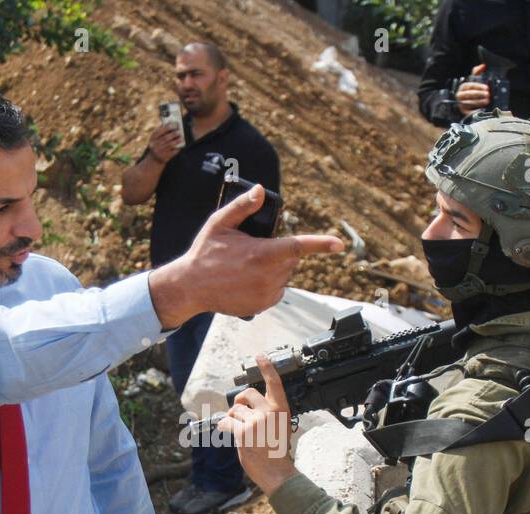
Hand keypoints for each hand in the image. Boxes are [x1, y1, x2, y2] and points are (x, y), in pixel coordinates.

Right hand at [145, 123, 183, 163]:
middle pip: (165, 138)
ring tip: (181, 138)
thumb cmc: (157, 146)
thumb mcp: (156, 139)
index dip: (168, 127)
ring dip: (177, 141)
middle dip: (173, 134)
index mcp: (152, 139)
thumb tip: (170, 123)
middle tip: (179, 131)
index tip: (175, 124)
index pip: (160, 131)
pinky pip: (172, 152)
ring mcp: (159, 152)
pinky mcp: (164, 158)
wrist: (154, 160)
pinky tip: (180, 146)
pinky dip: (177, 149)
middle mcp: (154, 145)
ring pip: (170, 145)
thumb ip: (161, 132)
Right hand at [148, 185, 343, 326]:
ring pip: (283, 276)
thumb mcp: (219, 223)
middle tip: (252, 250)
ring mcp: (265, 294)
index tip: (339, 244)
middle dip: (278, 253)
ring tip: (245, 268)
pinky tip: (247, 281)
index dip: (321, 244)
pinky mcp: (261, 306)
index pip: (298, 246)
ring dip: (273, 269)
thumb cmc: (204, 254)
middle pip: (290, 260)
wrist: (190, 288)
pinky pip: (276, 291)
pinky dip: (268, 285)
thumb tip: (261, 191)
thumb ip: (243, 206)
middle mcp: (267, 276)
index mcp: (261, 253)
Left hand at [219, 354, 297, 495]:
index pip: (274, 383)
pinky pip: (227, 422)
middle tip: (238, 413)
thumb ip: (266, 414)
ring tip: (241, 432)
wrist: (277, 471)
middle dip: (238, 402)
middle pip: (246, 394)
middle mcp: (269, 412)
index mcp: (280, 410)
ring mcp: (256, 422)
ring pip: (234, 411)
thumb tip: (246, 408)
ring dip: (232, 420)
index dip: (267, 368)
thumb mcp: (278, 427)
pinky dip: (225, 428)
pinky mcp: (244, 432)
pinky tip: (232, 434)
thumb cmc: (276, 451)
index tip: (260, 356)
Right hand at [455, 63, 490, 110]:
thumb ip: (478, 72)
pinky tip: (483, 109)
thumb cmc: (473, 91)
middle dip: (479, 94)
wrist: (469, 105)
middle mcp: (460, 96)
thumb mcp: (474, 80)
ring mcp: (461, 105)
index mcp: (463, 87)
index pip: (469, 86)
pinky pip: (469, 112)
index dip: (478, 86)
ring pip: (469, 103)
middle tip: (488, 95)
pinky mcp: (464, 113)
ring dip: (479, 102)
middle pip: (469, 94)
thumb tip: (483, 66)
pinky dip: (476, 110)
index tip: (486, 88)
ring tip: (487, 101)